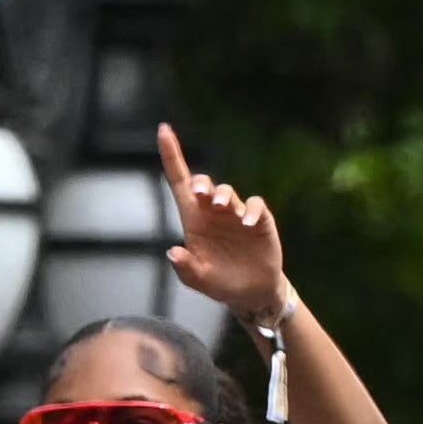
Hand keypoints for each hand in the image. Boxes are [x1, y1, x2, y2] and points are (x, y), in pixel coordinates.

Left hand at [157, 124, 292, 329]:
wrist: (252, 293)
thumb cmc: (220, 283)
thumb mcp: (199, 280)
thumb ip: (186, 268)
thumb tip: (172, 252)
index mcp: (193, 219)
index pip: (179, 182)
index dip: (171, 155)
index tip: (163, 130)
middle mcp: (213, 212)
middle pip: (204, 184)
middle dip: (202, 183)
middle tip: (201, 193)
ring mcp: (236, 214)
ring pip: (228, 192)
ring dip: (223, 196)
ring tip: (223, 208)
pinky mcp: (259, 220)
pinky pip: (254, 205)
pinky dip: (251, 209)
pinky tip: (246, 222)